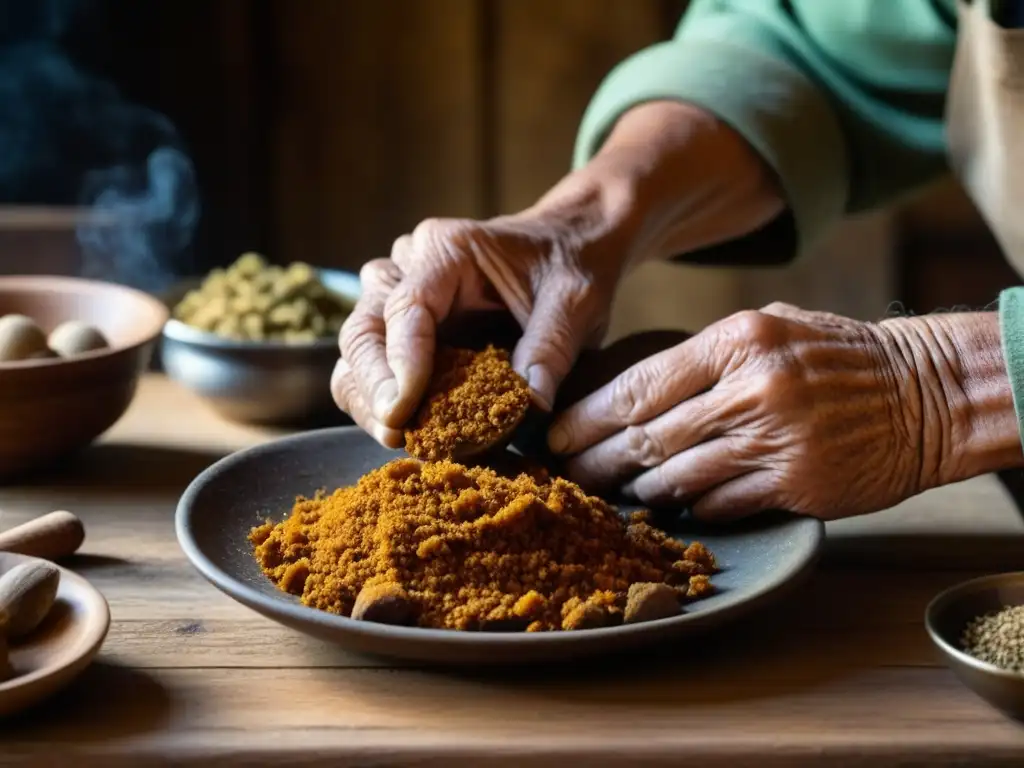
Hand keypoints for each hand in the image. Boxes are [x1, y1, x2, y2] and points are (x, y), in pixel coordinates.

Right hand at [331, 210, 627, 446]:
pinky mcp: (404, 327)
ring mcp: (400, 295)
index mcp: (447, 250)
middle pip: (364, 328)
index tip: (404, 411)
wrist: (568, 246)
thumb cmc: (570, 264)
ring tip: (399, 439)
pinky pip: (374, 366)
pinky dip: (382, 400)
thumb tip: (531, 407)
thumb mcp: (574, 301)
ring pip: (357, 350)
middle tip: (396, 433)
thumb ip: (551, 348)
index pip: (405, 307)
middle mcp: (409, 266)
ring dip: (369, 398)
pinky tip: (408, 430)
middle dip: (372, 387)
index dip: (398, 363)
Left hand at [548, 303, 946, 520]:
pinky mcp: (795, 484)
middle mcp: (749, 390)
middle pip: (646, 436)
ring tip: (611, 493)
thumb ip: (704, 358)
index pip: (638, 385)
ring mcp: (773, 441)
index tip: (556, 435)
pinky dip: (690, 507)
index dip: (588, 417)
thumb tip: (635, 396)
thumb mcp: (770, 327)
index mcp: (737, 341)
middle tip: (567, 474)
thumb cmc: (838, 356)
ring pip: (675, 476)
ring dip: (637, 489)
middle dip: (596, 460)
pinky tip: (673, 507)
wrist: (927, 393)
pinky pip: (719, 504)